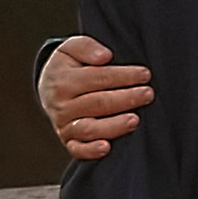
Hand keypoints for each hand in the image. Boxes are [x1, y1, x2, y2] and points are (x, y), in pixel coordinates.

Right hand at [41, 33, 155, 159]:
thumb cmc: (69, 66)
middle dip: (126, 99)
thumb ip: (86, 47)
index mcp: (64, 81)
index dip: (123, 76)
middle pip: (98, 103)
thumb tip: (105, 57)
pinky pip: (78, 150)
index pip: (98, 78)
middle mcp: (62, 106)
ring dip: (114, 125)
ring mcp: (64, 126)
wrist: (49, 88)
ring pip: (90, 128)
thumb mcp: (71, 48)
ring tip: (135, 120)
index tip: (145, 74)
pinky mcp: (68, 141)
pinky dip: (91, 151)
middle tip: (148, 94)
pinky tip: (107, 148)